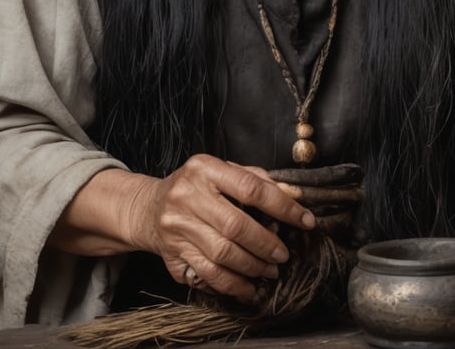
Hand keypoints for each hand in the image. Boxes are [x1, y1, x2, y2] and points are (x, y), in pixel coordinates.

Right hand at [128, 154, 315, 302]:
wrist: (149, 207)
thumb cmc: (196, 186)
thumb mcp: (220, 170)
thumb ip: (254, 178)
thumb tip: (293, 195)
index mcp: (204, 168)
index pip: (251, 187)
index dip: (283, 206)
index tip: (305, 220)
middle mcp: (187, 195)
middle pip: (236, 226)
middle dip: (267, 244)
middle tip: (284, 255)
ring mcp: (177, 226)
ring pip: (223, 254)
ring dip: (253, 267)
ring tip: (270, 271)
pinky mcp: (172, 253)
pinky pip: (208, 275)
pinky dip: (233, 285)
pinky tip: (249, 287)